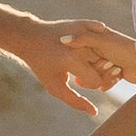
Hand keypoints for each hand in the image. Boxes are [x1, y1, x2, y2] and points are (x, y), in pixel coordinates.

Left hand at [10, 17, 135, 114]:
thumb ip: (75, 101)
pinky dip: (99, 41)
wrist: (30, 37)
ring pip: (105, 52)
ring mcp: (83, 31)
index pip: (97, 80)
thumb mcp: (55, 87)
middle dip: (95, 71)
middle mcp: (80, 45)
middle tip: (81, 70)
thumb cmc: (42, 66)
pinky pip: (102, 36)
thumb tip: (94, 113)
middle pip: (104, 66)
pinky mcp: (84, 22)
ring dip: (99, 58)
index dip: (89, 83)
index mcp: (72, 61)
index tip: (77, 80)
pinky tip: (88, 45)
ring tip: (83, 60)